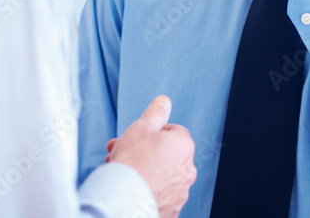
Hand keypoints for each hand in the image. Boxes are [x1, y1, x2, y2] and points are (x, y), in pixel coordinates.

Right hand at [106, 95, 196, 217]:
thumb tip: (164, 101)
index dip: (152, 133)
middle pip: (165, 154)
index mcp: (185, 146)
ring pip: (161, 176)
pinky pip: (159, 196)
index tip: (136, 138)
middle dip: (144, 152)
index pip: (172, 131)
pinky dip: (147, 191)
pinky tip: (131, 189)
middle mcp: (188, 170)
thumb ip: (156, 112)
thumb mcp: (142, 126)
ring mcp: (180, 192)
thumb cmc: (133, 161)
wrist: (125, 200)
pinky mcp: (171, 211)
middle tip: (122, 153)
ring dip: (144, 171)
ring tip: (122, 173)